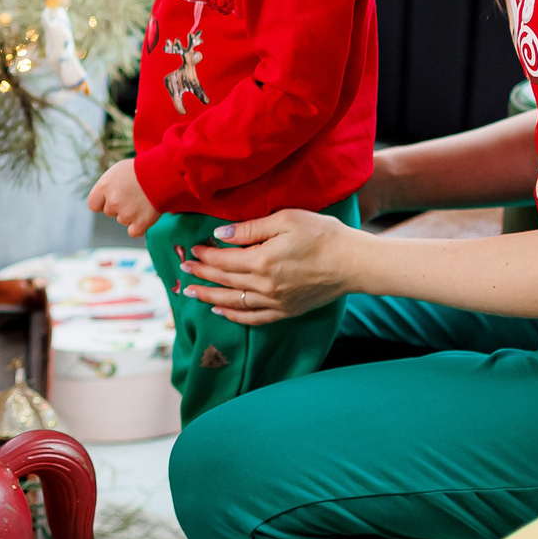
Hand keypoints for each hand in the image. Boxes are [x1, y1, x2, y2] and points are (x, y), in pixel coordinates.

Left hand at [86, 159, 157, 237]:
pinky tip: (145, 214)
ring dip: (131, 214)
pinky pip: (134, 232)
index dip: (103, 202)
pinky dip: (139, 226)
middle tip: (134, 194)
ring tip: (143, 199)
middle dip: (119, 206)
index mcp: (104, 186)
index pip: (94, 205)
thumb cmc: (141, 169)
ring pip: (123, 220)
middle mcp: (112, 201)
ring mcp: (126, 213)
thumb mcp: (118, 170)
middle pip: (110, 212)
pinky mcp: (141, 223)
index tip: (112, 198)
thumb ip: (107, 185)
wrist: (163, 172)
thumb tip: (103, 197)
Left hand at [175, 208, 354, 324]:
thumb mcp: (285, 220)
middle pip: (224, 281)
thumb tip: (220, 235)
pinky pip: (254, 318)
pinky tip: (222, 312)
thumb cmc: (323, 235)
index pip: (223, 260)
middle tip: (183, 271)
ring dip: (210, 298)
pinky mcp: (287, 310)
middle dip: (201, 275)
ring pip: (234, 302)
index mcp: (261, 261)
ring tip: (191, 294)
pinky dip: (235, 317)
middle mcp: (264, 286)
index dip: (205, 256)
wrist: (354, 262)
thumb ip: (250, 229)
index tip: (192, 250)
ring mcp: (276, 301)